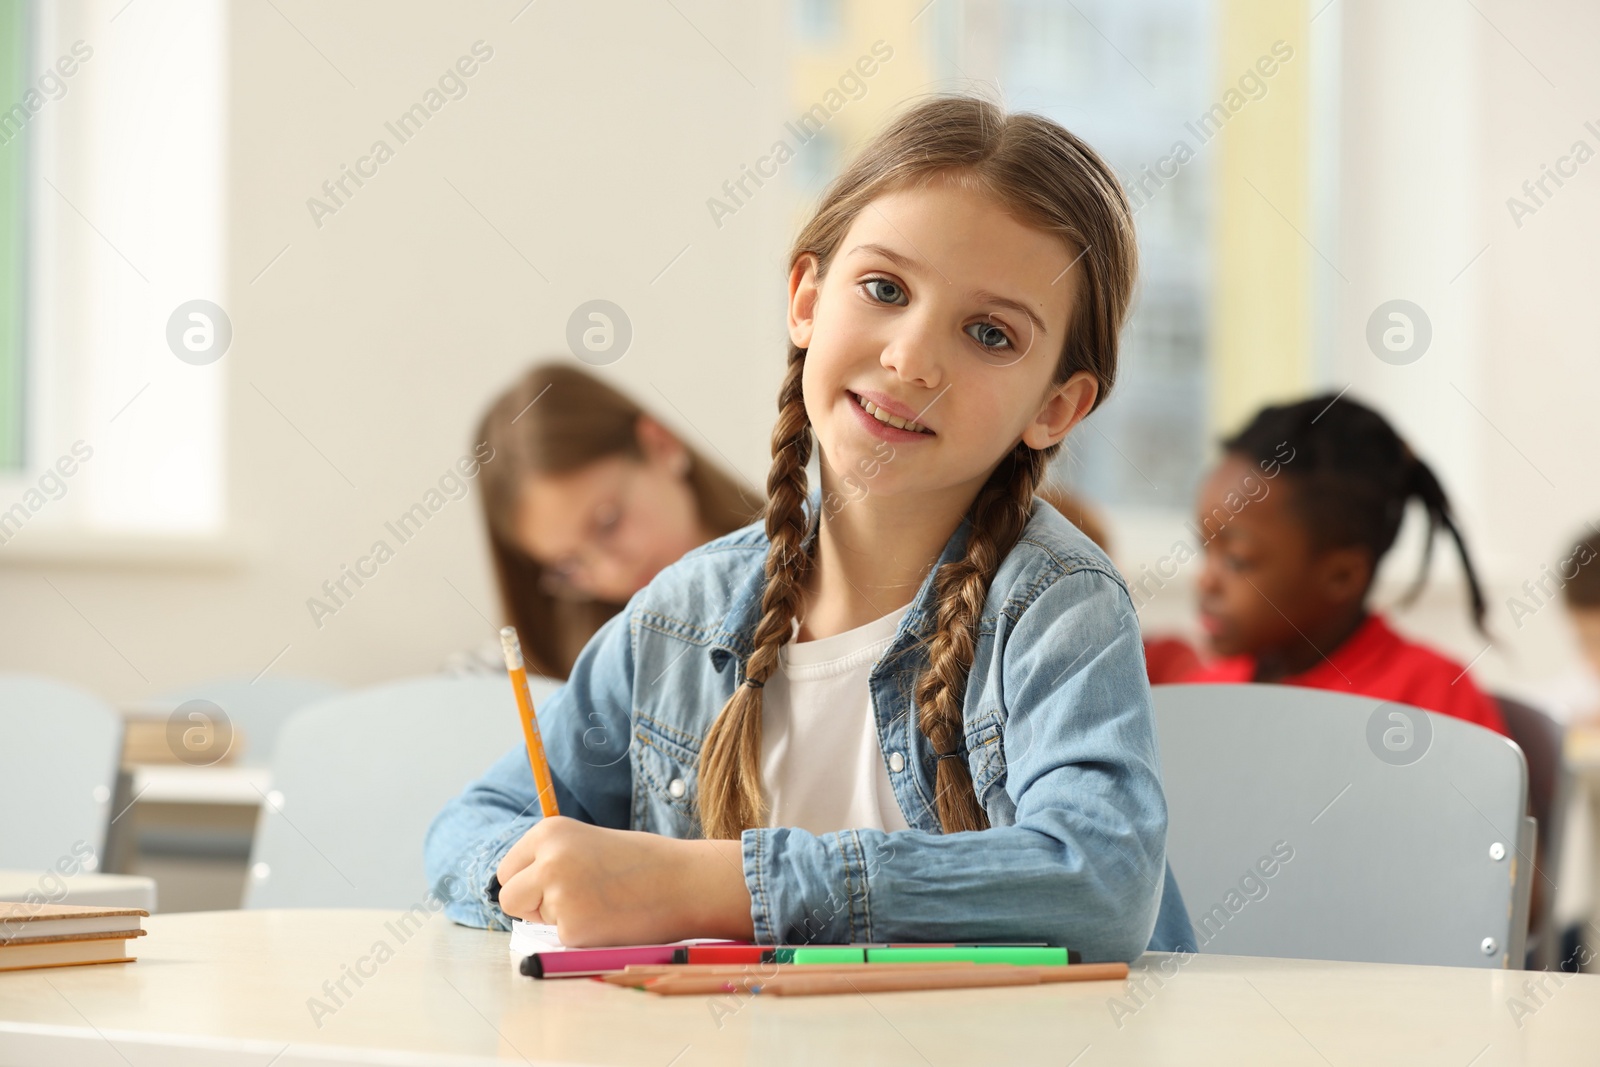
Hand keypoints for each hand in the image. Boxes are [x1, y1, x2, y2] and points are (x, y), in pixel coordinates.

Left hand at [494, 816, 754, 946]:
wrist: (686, 882)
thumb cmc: (642, 863)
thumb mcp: (587, 844)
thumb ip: (552, 860)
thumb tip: (515, 890)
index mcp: (549, 831)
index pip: (508, 869)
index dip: (528, 881)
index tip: (554, 883)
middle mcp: (548, 859)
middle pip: (508, 896)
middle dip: (531, 905)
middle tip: (573, 900)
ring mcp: (559, 894)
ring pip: (533, 920)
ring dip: (557, 919)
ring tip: (600, 903)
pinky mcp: (573, 929)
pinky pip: (561, 939)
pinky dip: (582, 936)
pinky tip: (611, 919)